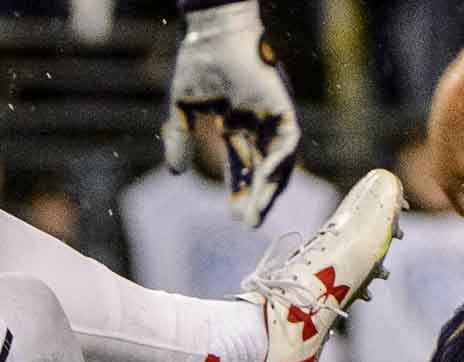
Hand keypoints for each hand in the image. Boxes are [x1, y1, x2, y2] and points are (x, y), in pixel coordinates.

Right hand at [161, 0, 298, 227]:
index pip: (241, 164)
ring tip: (257, 214)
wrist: (213, 34)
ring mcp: (273, 113)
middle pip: (262, 167)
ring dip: (270, 188)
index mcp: (237, 122)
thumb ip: (178, 141)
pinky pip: (287, 141)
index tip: (234, 216)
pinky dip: (279, 164)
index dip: (238, 189)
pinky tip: (265, 183)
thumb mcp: (180, 112)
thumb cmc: (197, 64)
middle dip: (256, 196)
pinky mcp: (282, 105)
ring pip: (279, 159)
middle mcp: (259, 121)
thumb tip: (176, 174)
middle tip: (249, 224)